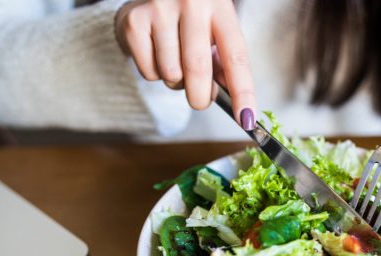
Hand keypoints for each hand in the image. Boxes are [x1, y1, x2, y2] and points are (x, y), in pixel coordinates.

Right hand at [115, 0, 255, 128]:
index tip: (246, 119)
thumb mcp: (215, 33)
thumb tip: (237, 105)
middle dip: (200, 97)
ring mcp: (160, 10)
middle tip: (200, 99)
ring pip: (171, 74)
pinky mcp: (134, 22)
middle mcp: (191, 3)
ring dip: (176, 83)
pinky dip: (154, 74)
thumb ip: (225, 64)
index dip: (243, 93)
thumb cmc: (190, 21)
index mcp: (220, 6)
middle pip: (197, 70)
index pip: (236, 57)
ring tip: (175, 64)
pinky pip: (149, 72)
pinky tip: (156, 55)